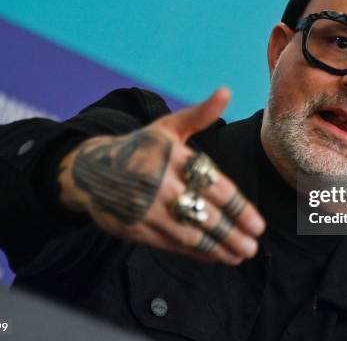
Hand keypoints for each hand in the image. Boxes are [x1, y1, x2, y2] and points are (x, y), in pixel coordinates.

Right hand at [57, 88, 265, 264]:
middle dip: (232, 233)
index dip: (238, 209)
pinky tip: (213, 255)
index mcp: (173, 156)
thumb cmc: (139, 148)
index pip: (214, 186)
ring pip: (189, 234)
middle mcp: (161, 184)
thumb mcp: (167, 127)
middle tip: (253, 246)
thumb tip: (227, 91)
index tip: (258, 224)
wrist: (89, 169)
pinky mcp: (134, 228)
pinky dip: (195, 251)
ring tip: (240, 255)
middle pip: (204, 214)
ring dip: (217, 247)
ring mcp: (147, 209)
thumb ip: (200, 115)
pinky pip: (171, 243)